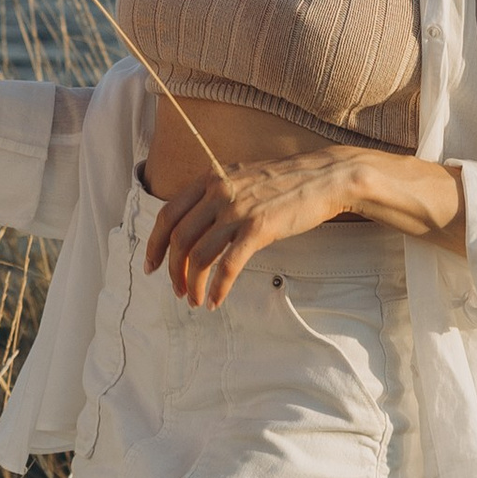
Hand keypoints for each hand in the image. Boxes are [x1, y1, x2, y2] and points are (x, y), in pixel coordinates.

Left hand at [143, 149, 362, 307]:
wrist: (325, 177)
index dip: (154, 244)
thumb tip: (193, 226)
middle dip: (172, 270)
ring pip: (199, 256)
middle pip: (179, 238)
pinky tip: (215, 300)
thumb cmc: (284, 182)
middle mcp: (218, 192)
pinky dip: (218, 288)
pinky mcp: (259, 228)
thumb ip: (215, 195)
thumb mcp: (240, 178)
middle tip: (175, 290)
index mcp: (210, 178)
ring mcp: (238, 210)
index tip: (151, 266)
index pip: (167, 214)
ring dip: (192, 284)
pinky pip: (228, 266)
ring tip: (195, 300)